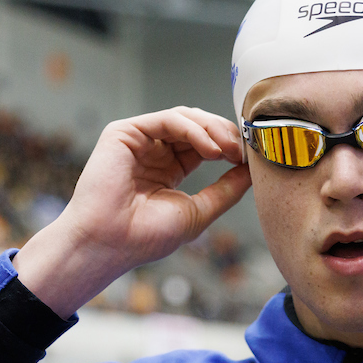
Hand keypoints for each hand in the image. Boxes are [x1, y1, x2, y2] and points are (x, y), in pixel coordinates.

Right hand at [13, 107, 251, 316]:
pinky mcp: (124, 132)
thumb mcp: (198, 212)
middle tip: (243, 151)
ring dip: (213, 130)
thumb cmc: (145, 236)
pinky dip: (194, 130)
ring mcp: (139, 140)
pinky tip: (211, 149)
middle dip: (225, 134)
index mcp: (168, 169)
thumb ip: (226, 190)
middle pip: (198, 126)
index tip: (250, 158)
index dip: (229, 146)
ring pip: (185, 118)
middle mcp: (154, 151)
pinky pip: (167, 120)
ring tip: (230, 150)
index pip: (205, 145)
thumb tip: (253, 172)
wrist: (109, 244)